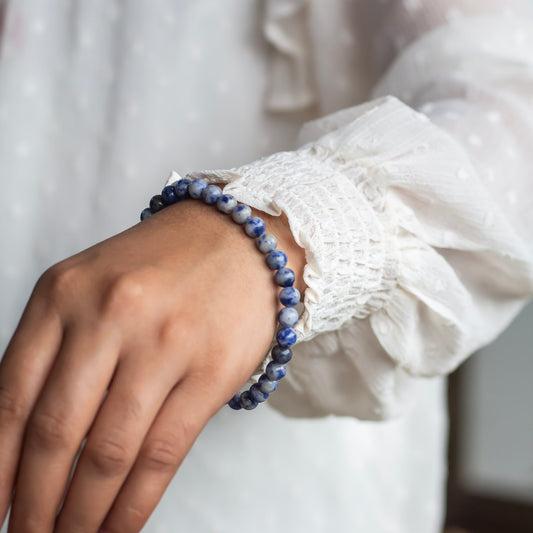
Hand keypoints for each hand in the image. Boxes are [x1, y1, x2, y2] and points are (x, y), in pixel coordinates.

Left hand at [0, 200, 304, 532]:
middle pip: (57, 433)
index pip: (12, 396)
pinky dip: (134, 505)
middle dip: (34, 503)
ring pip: (109, 454)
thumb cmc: (164, 265)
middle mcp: (111, 314)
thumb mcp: (94, 285)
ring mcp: (165, 342)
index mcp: (65, 292)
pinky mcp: (211, 370)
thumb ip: (60, 349)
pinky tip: (118, 529)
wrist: (240, 240)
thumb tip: (30, 442)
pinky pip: (162, 453)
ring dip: (81, 515)